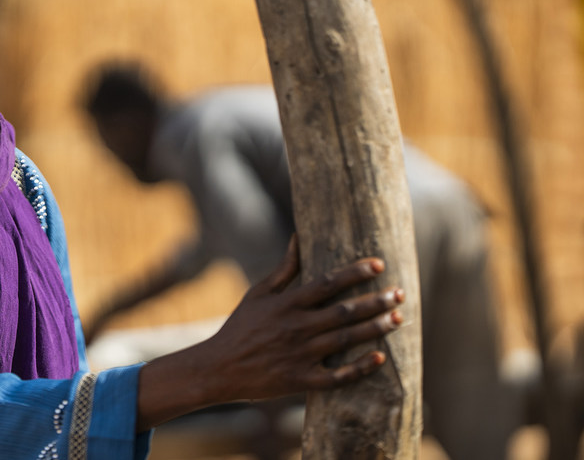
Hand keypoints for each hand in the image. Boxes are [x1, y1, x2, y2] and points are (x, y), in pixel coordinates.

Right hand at [199, 235, 402, 401]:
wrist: (218, 368)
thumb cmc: (240, 326)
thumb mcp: (257, 294)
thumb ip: (283, 269)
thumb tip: (299, 237)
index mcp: (286, 304)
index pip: (327, 283)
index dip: (355, 273)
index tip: (380, 265)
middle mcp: (295, 328)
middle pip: (344, 312)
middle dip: (375, 301)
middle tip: (400, 293)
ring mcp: (299, 355)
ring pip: (345, 340)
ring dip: (375, 329)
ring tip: (398, 318)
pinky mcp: (300, 381)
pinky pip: (336, 376)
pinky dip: (359, 368)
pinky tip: (379, 358)